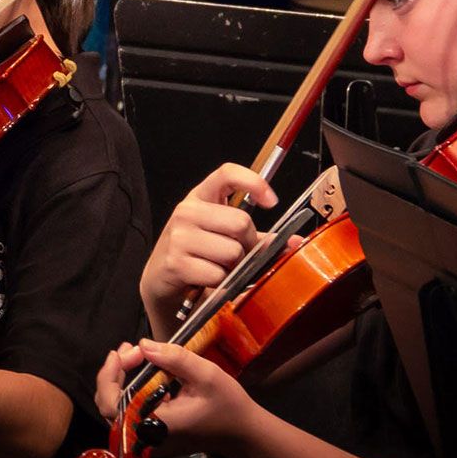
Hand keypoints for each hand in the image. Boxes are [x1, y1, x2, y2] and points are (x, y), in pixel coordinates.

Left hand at [93, 340, 259, 456]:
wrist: (244, 435)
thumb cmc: (228, 407)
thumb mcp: (206, 375)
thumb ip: (174, 359)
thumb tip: (144, 345)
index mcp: (154, 425)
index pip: (111, 404)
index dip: (109, 375)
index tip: (127, 351)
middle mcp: (145, 438)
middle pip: (107, 405)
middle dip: (114, 372)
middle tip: (131, 349)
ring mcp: (148, 441)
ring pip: (116, 409)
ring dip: (120, 379)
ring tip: (135, 355)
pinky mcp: (154, 437)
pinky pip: (130, 413)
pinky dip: (130, 390)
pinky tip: (143, 371)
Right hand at [140, 164, 279, 330]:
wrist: (161, 282)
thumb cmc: (197, 256)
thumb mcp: (222, 237)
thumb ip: (257, 238)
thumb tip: (294, 241)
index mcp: (200, 197)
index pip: (227, 174)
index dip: (254, 183)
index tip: (271, 202)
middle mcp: (186, 211)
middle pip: (240, 222)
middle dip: (247, 244)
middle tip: (236, 255)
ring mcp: (178, 236)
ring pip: (232, 252)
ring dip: (233, 268)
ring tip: (218, 269)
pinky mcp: (175, 262)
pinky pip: (218, 274)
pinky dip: (220, 283)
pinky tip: (207, 280)